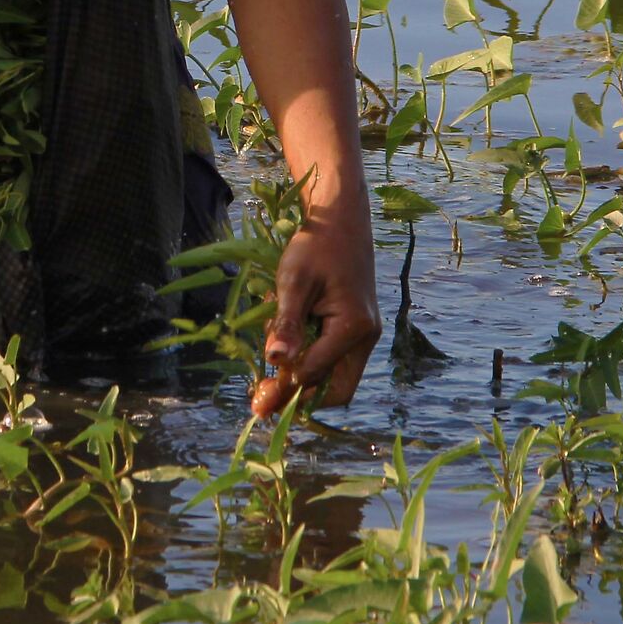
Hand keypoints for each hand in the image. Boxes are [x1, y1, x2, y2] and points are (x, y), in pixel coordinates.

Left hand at [255, 206, 380, 415]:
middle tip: (265, 400)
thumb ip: (286, 323)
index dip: (285, 389)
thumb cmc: (315, 246)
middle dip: (302, 398)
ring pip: (337, 378)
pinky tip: (285, 345)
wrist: (339, 221)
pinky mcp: (356, 330)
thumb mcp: (294, 281)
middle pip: (338, 390)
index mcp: (354, 326)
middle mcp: (366, 337)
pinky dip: (309, 361)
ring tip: (271, 369)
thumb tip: (275, 360)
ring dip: (305, 380)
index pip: (316, 372)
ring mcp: (364, 335)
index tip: (256, 402)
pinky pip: (333, 359)